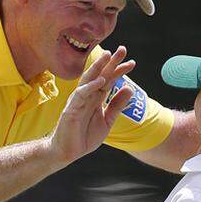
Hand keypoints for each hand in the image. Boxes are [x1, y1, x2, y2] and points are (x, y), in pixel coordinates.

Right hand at [49, 47, 135, 164]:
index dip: (119, 71)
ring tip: (108, 55)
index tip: (132, 62)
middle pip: (100, 75)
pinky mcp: (71, 109)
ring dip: (99, 67)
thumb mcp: (107, 121)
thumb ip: (117, 105)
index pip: (109, 80)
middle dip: (111, 62)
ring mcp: (78, 101)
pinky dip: (90, 86)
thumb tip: (130, 88)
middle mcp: (87, 96)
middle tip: (122, 49)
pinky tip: (101, 80)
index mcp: (96, 98)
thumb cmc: (85, 137)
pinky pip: (81, 94)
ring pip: (89, 80)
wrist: (68, 152)